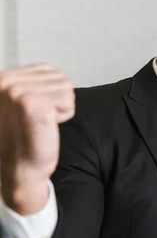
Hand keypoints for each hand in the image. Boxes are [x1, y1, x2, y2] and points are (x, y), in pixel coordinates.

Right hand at [0, 64, 74, 214]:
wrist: (19, 167)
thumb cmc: (22, 137)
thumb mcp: (19, 101)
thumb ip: (30, 83)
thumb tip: (51, 71)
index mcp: (3, 78)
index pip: (48, 70)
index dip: (50, 92)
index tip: (33, 111)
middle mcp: (7, 81)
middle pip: (60, 77)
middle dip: (58, 99)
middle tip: (39, 118)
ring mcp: (19, 92)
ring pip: (66, 88)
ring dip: (62, 106)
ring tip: (43, 121)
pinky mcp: (33, 105)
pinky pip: (68, 102)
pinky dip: (65, 115)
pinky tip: (48, 125)